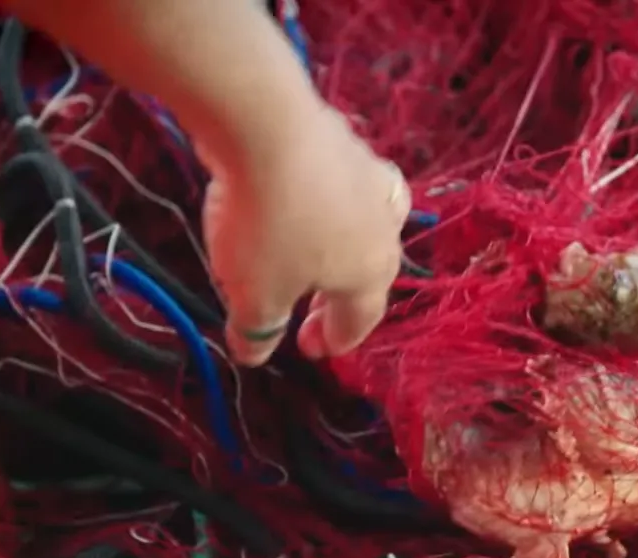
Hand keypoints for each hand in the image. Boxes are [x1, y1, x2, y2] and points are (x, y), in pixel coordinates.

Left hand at [199, 104, 410, 366]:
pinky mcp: (347, 141)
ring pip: (371, 222)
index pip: (361, 319)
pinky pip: (346, 183)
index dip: (336, 340)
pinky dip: (333, 200)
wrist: (266, 124)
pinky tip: (309, 195)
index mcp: (370, 274)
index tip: (311, 350)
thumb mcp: (254, 293)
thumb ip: (256, 329)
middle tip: (310, 314)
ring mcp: (371, 179)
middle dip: (340, 298)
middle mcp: (384, 228)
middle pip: (370, 273)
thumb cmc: (268, 224)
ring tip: (329, 250)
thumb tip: (253, 354)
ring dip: (348, 244)